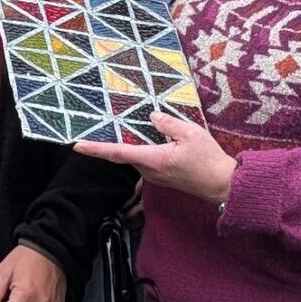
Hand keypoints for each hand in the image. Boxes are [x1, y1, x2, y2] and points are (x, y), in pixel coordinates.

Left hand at [75, 112, 236, 207]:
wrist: (222, 184)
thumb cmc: (208, 160)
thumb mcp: (191, 134)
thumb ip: (168, 124)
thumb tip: (152, 117)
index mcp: (153, 159)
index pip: (117, 153)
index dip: (96, 149)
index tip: (78, 146)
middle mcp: (149, 171)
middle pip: (124, 154)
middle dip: (111, 143)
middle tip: (100, 126)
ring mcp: (155, 176)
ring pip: (135, 158)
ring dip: (129, 145)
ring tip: (125, 127)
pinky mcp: (162, 177)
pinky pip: (146, 161)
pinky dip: (142, 150)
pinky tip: (149, 139)